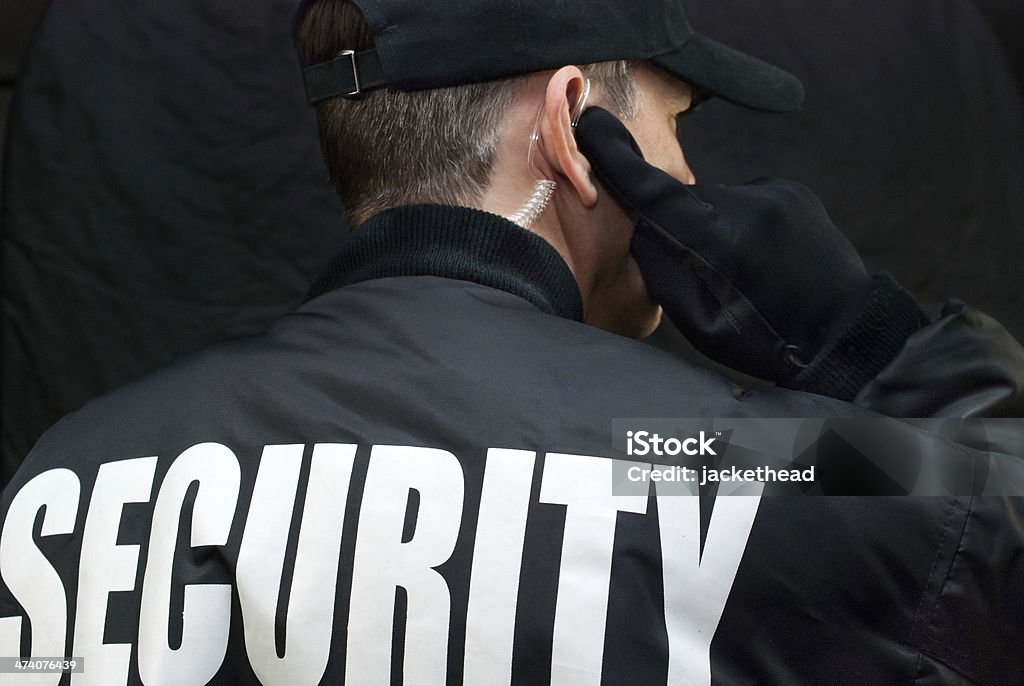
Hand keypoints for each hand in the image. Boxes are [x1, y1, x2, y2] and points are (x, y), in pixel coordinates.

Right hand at [575, 107, 926, 398]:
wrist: (839, 334)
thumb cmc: (759, 338)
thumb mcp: (694, 318)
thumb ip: (661, 267)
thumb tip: (639, 226)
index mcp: (710, 241)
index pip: (649, 188)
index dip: (615, 156)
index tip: (593, 125)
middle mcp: (741, 204)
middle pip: (684, 203)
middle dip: (684, 229)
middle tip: (711, 274)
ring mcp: (772, 194)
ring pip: (717, 202)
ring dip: (718, 228)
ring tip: (748, 271)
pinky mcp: (792, 191)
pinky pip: (748, 199)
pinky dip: (745, 222)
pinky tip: (767, 256)